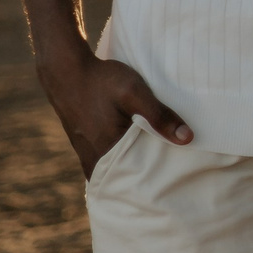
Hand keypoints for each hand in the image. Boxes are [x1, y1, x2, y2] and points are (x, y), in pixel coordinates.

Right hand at [37, 47, 190, 177]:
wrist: (66, 70)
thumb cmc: (101, 81)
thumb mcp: (135, 93)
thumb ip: (159, 116)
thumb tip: (187, 139)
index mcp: (107, 151)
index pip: (136, 178)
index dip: (155, 180)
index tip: (173, 181)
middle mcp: (94, 158)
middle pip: (123, 178)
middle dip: (143, 179)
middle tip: (166, 178)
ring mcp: (85, 152)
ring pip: (112, 170)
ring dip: (129, 170)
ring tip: (151, 167)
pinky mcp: (82, 144)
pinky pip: (102, 162)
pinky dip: (116, 162)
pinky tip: (130, 153)